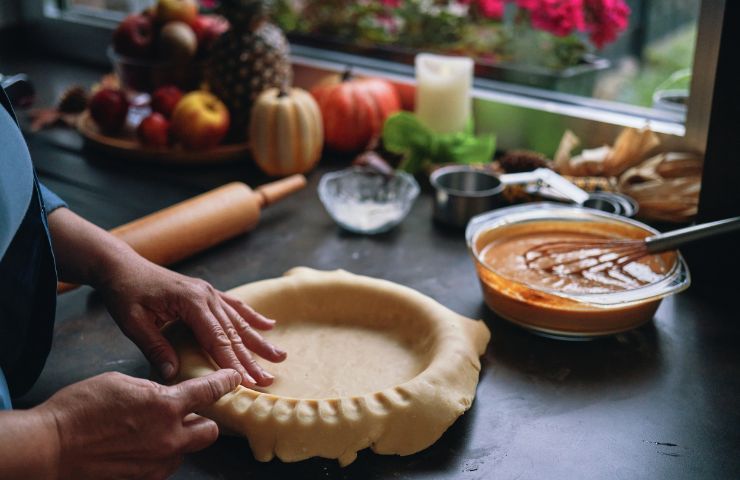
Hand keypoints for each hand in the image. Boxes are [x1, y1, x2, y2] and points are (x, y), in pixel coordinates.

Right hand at [37, 369, 240, 479]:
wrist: (51, 447)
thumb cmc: (80, 409)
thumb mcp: (122, 383)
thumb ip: (152, 390)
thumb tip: (164, 394)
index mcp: (165, 405)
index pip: (209, 392)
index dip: (225, 382)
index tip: (234, 379)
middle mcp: (169, 436)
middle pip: (209, 431)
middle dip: (202, 421)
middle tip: (186, 413)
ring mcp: (158, 462)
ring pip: (186, 450)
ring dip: (178, 439)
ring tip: (151, 431)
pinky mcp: (145, 479)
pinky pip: (164, 466)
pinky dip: (159, 456)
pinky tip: (138, 447)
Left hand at [97, 255, 285, 386]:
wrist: (122, 265)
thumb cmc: (125, 293)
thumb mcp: (133, 323)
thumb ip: (155, 347)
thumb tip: (173, 374)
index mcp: (191, 302)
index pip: (217, 339)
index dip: (232, 362)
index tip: (247, 381)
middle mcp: (206, 296)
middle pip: (233, 333)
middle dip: (252, 358)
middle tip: (267, 380)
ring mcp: (209, 292)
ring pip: (239, 321)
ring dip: (259, 341)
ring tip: (280, 356)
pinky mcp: (207, 292)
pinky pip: (234, 306)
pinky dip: (252, 316)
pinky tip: (268, 325)